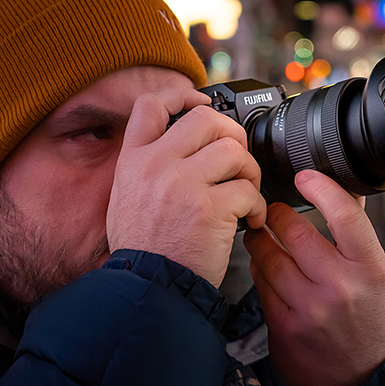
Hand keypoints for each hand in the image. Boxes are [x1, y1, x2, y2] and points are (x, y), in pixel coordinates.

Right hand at [107, 90, 266, 287]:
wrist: (148, 289)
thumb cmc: (145, 249)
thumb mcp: (127, 196)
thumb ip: (150, 165)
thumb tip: (182, 142)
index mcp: (134, 160)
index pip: (151, 104)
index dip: (182, 95)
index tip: (202, 105)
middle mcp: (155, 165)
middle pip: (206, 119)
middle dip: (232, 135)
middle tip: (237, 160)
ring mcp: (182, 184)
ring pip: (233, 150)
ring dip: (249, 171)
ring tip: (246, 193)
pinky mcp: (209, 208)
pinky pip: (248, 189)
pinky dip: (257, 206)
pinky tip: (250, 221)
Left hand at [243, 170, 384, 385]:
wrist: (361, 380)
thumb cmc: (370, 322)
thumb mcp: (378, 274)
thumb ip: (357, 234)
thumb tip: (342, 190)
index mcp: (370, 269)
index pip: (345, 214)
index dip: (320, 187)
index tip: (305, 177)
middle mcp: (341, 288)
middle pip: (295, 230)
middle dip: (277, 213)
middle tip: (273, 209)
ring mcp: (310, 309)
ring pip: (269, 256)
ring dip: (261, 239)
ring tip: (262, 234)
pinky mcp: (284, 327)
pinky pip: (260, 284)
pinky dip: (259, 269)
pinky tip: (265, 266)